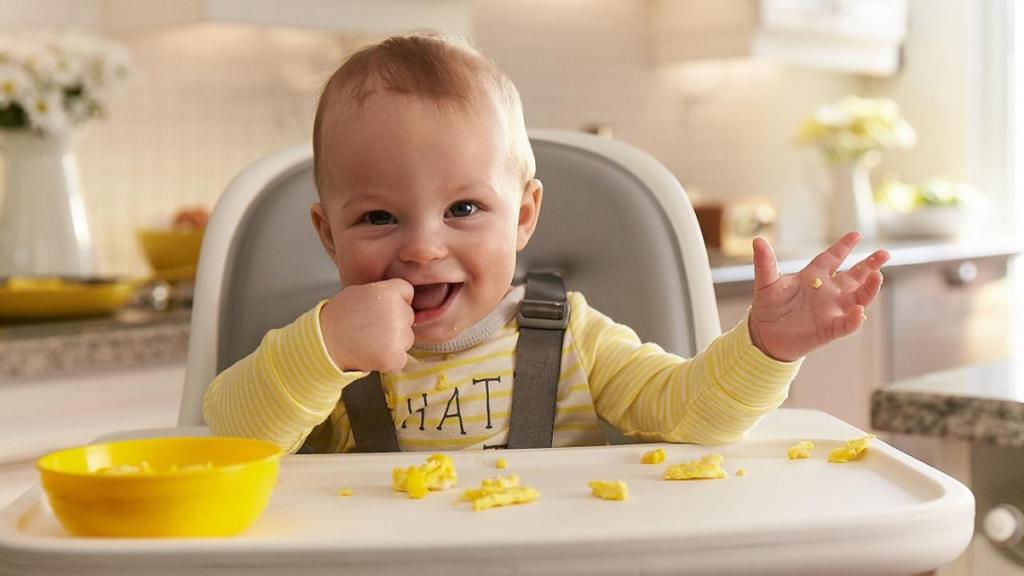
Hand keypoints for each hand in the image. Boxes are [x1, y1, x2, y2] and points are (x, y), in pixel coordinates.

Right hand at [319, 278, 414, 371]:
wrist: (323, 344)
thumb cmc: (337, 318)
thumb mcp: (358, 293)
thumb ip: (380, 292)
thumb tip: (396, 296)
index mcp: (387, 292)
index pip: (407, 291)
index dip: (397, 300)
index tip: (384, 309)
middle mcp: (396, 311)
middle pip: (408, 317)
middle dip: (395, 323)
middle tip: (372, 329)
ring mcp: (397, 335)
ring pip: (407, 339)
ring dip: (393, 343)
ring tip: (369, 342)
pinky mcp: (395, 356)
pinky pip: (401, 359)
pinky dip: (389, 361)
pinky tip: (371, 355)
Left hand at [747, 232, 889, 361]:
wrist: (765, 335)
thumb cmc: (768, 306)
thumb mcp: (766, 283)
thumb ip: (765, 263)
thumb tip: (757, 240)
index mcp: (814, 276)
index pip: (832, 258)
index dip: (844, 246)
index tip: (856, 234)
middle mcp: (828, 291)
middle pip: (854, 275)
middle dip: (870, 265)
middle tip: (885, 253)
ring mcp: (831, 310)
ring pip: (858, 297)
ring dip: (869, 288)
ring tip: (878, 276)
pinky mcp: (829, 329)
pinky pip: (847, 324)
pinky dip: (854, 319)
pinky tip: (858, 311)